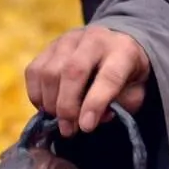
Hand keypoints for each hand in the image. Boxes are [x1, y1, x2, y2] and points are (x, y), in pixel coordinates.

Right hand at [24, 25, 150, 137]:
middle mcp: (95, 39)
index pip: (109, 77)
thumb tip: (88, 119)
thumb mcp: (134, 93)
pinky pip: (34, 71)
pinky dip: (36, 95)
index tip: (86, 127)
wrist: (114, 46)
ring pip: (49, 72)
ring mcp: (69, 39)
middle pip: (73, 71)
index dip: (95, 104)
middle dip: (67, 107)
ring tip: (60, 120)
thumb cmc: (126, 76)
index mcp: (123, 50)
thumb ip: (117, 107)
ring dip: (50, 103)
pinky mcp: (49, 45)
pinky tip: (47, 106)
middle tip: (68, 130)